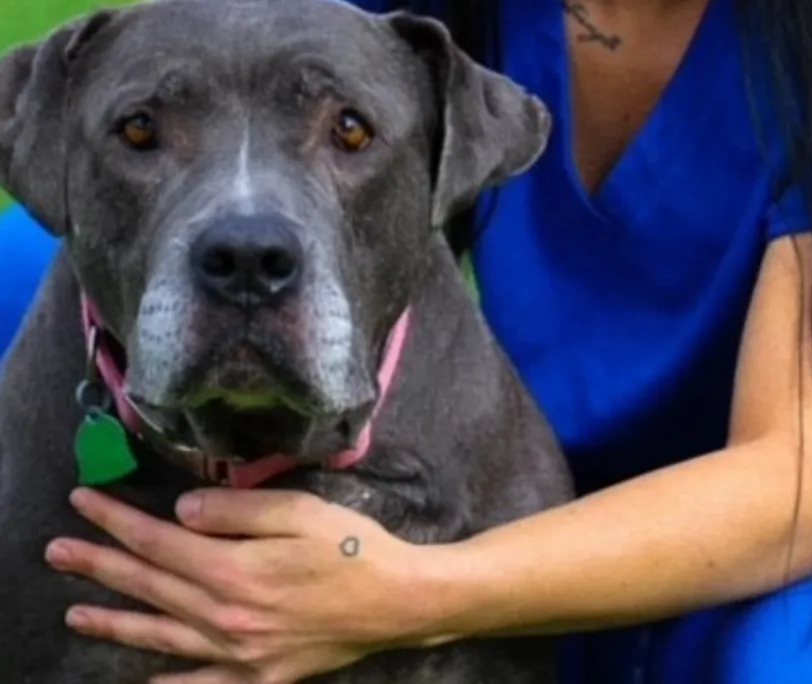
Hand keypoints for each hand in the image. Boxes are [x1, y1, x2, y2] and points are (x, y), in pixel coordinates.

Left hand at [45, 486, 445, 682]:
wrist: (398, 602)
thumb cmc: (352, 546)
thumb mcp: (299, 509)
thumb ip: (235, 510)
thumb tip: (180, 512)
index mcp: (234, 571)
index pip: (158, 541)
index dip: (116, 521)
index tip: (82, 501)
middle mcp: (226, 618)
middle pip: (151, 586)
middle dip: (99, 566)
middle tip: (56, 552)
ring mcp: (239, 655)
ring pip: (162, 636)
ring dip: (115, 621)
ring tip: (75, 611)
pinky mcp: (259, 677)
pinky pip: (201, 683)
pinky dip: (169, 681)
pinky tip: (143, 679)